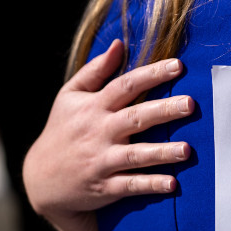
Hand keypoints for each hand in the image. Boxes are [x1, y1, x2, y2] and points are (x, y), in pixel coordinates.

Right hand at [23, 40, 193, 230]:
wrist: (40, 179)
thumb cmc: (62, 130)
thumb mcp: (69, 96)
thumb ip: (95, 70)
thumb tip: (119, 43)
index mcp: (94, 107)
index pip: (125, 85)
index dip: (151, 74)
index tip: (178, 65)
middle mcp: (99, 132)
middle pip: (135, 118)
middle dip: (164, 110)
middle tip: (191, 103)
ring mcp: (101, 161)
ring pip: (135, 155)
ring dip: (162, 152)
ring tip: (187, 149)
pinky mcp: (104, 187)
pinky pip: (130, 186)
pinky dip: (150, 185)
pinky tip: (172, 184)